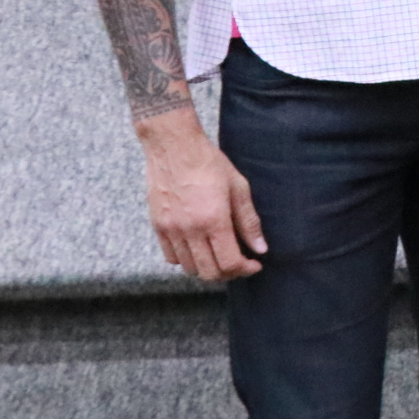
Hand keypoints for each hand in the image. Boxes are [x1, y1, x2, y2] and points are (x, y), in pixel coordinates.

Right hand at [139, 108, 265, 279]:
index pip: (230, 263)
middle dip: (228, 273)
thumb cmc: (208, 161)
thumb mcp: (238, 187)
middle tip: (239, 263)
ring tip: (219, 255)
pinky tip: (199, 247)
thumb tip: (260, 248)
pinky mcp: (157, 226)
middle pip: (209, 273)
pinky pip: (171, 257)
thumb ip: (249, 221)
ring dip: (207, 268)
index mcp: (213, 220)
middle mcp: (190, 229)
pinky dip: (187, 259)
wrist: (173, 145)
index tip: (254, 264)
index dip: (245, 270)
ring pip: (189, 268)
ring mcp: (170, 229)